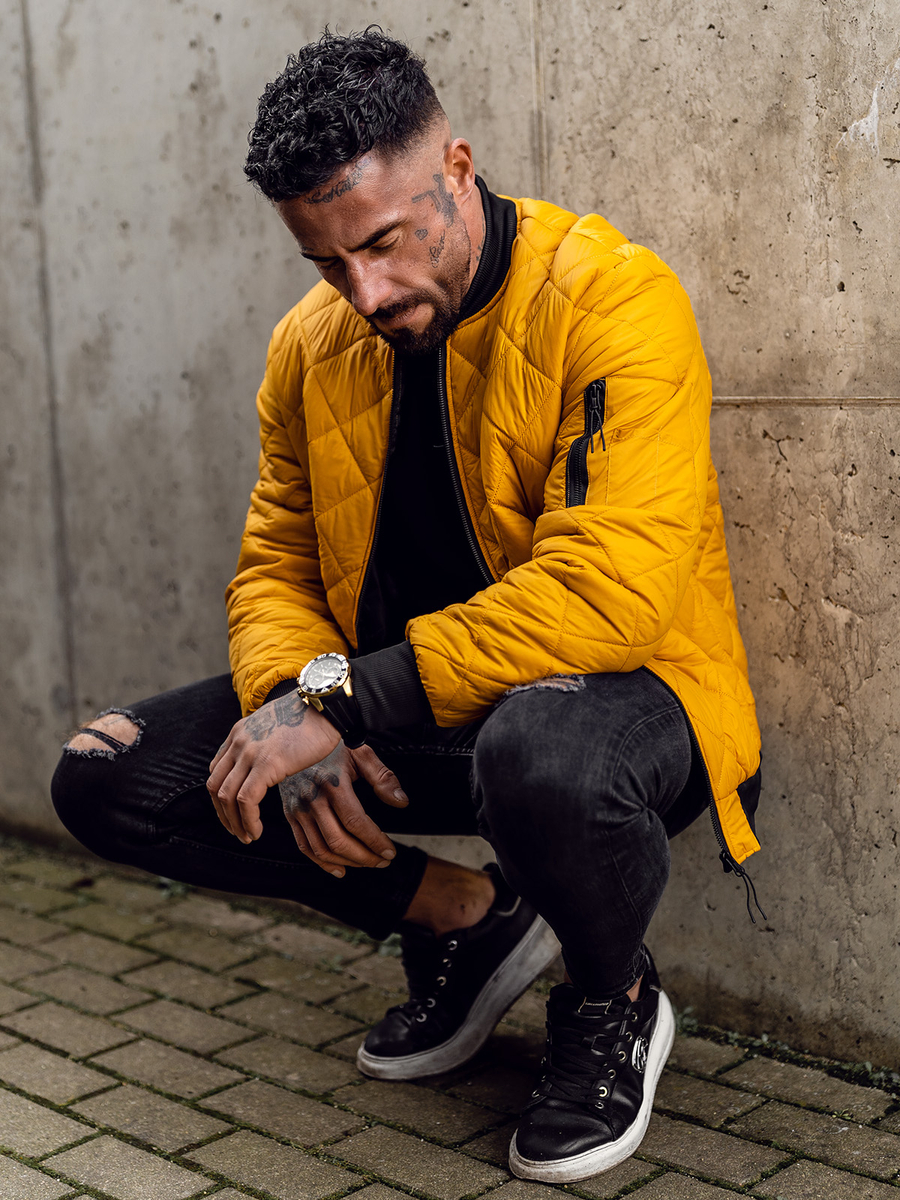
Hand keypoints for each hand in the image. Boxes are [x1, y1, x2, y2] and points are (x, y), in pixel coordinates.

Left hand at [207, 692, 340, 842]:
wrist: (327, 706)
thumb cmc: (313, 719)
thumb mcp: (278, 727)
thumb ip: (265, 743)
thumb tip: (270, 763)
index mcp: (240, 732)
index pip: (217, 770)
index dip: (221, 796)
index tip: (234, 813)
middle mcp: (239, 741)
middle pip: (215, 786)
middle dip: (223, 814)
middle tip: (237, 831)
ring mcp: (250, 751)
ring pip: (226, 797)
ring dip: (234, 822)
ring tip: (248, 836)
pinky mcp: (266, 764)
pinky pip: (246, 800)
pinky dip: (248, 820)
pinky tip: (257, 831)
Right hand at [279, 742, 408, 876]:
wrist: (298, 733)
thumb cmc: (335, 744)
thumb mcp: (362, 754)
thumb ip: (383, 778)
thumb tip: (402, 803)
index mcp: (333, 784)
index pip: (356, 823)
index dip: (375, 842)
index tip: (390, 853)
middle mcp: (312, 799)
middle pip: (339, 841)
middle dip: (364, 857)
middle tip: (382, 862)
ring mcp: (299, 808)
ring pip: (322, 849)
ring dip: (347, 862)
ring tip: (367, 863)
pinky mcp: (290, 814)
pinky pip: (304, 846)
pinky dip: (322, 863)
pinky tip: (340, 870)